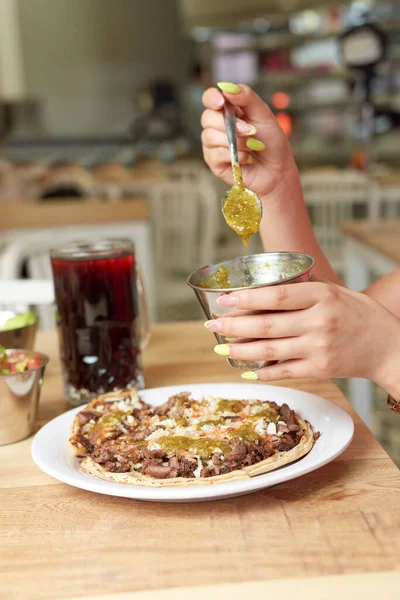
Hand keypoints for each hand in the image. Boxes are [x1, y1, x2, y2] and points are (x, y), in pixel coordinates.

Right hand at [201, 83, 297, 198]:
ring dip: (234, 141)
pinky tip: (246, 159)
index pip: (210, 99)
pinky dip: (233, 155)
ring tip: (251, 147)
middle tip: (249, 130)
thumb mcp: (263, 115)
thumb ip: (247, 98)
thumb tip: (226, 88)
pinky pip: (214, 154)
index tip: (221, 102)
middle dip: (229, 124)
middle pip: (207, 117)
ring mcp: (213, 145)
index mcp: (228, 111)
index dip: (211, 98)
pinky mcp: (214, 162)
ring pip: (209, 136)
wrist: (277, 170)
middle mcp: (217, 126)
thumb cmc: (271, 142)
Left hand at [204, 282, 399, 386]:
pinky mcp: (320, 370)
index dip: (246, 299)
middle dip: (233, 325)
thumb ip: (305, 289)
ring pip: (270, 350)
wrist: (389, 347)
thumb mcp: (337, 291)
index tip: (224, 299)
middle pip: (266, 324)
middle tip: (212, 324)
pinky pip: (284, 372)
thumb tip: (267, 285)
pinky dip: (262, 373)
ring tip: (220, 346)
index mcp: (322, 296)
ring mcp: (319, 348)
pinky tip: (245, 370)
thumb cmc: (361, 315)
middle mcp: (319, 321)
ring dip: (240, 350)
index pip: (276, 296)